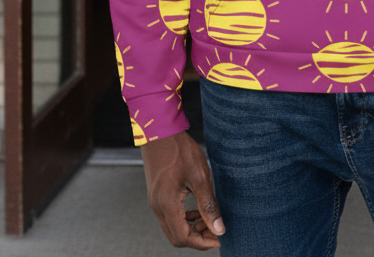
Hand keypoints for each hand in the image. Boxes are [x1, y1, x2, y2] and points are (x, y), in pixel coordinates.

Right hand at [142, 132, 225, 249]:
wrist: (159, 130)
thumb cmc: (178, 149)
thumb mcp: (200, 176)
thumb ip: (208, 205)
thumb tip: (218, 228)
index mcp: (167, 203)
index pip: (183, 238)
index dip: (202, 243)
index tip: (218, 238)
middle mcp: (157, 206)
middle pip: (176, 237)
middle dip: (197, 238)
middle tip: (214, 229)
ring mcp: (154, 200)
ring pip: (172, 227)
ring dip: (191, 228)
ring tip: (208, 219)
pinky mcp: (156, 193)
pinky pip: (169, 215)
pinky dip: (184, 218)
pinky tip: (196, 208)